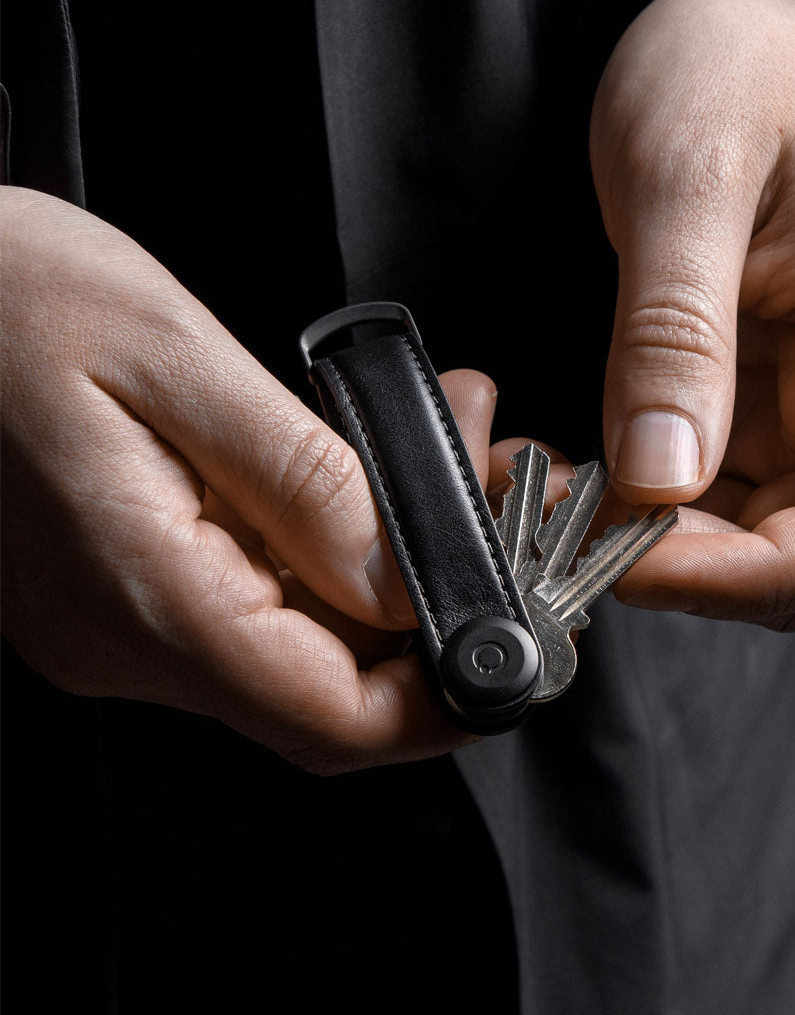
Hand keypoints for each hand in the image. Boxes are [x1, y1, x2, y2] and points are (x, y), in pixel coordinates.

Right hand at [0, 189, 495, 770]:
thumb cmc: (8, 297)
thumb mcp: (177, 358)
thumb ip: (304, 483)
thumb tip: (406, 581)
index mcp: (146, 594)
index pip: (333, 717)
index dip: (447, 697)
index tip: (524, 635)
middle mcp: (125, 642)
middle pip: (327, 699)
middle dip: (436, 619)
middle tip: (493, 505)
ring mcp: (113, 629)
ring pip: (295, 655)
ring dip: (387, 579)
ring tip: (438, 458)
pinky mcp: (112, 597)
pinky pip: (247, 612)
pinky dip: (324, 561)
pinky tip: (352, 479)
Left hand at [591, 0, 794, 629]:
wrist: (749, 7)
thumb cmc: (737, 55)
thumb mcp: (685, 174)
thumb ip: (674, 332)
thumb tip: (659, 479)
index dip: (754, 577)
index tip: (631, 560)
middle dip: (687, 567)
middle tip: (561, 525)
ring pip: (748, 536)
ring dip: (649, 542)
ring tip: (545, 486)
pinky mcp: (753, 394)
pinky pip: (705, 488)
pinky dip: (634, 500)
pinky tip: (565, 466)